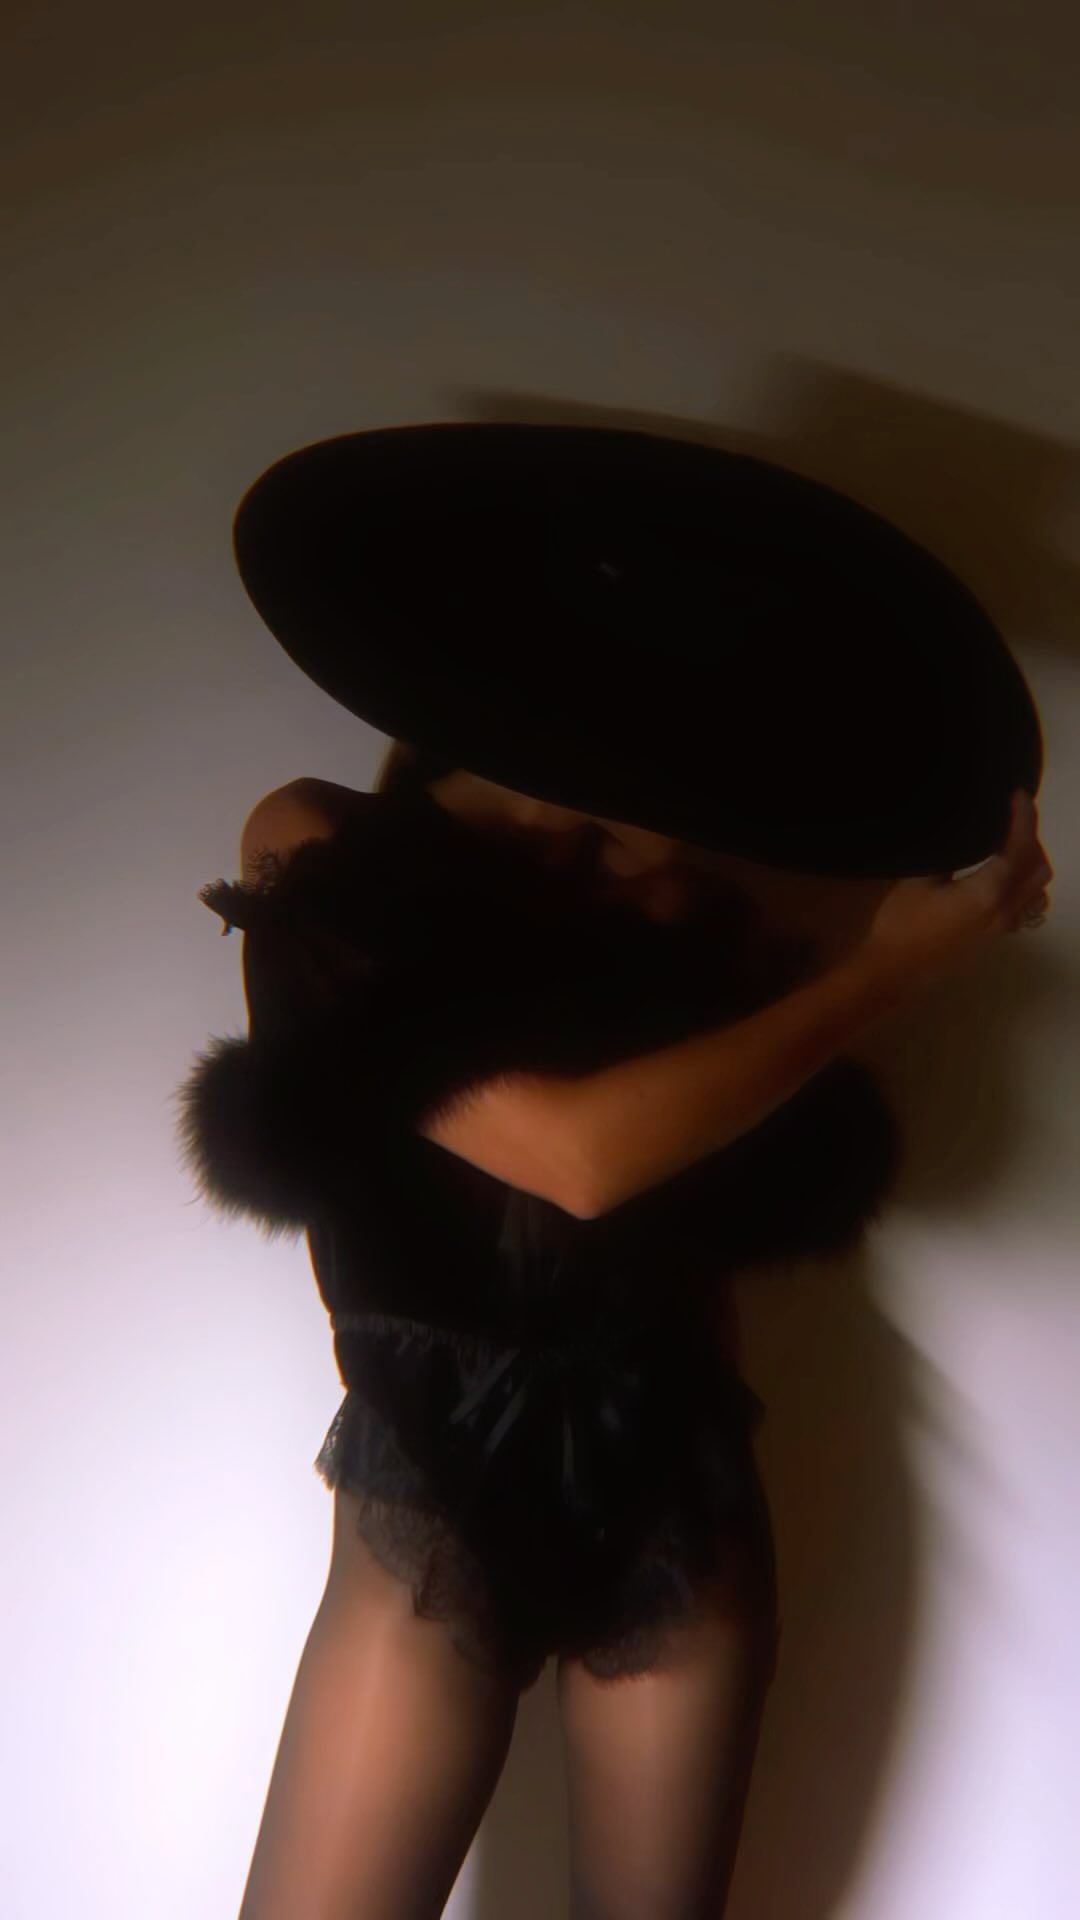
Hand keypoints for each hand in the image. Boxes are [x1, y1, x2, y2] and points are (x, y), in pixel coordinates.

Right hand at [861, 788, 1053, 989]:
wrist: (893, 968)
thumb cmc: (901, 921)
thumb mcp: (921, 878)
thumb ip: (950, 855)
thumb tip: (965, 834)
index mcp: (987, 892)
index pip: (1019, 848)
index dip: (1022, 818)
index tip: (1017, 795)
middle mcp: (1004, 909)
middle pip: (1037, 867)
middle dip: (1031, 837)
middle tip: (1013, 815)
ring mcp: (1002, 925)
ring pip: (1035, 888)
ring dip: (1031, 860)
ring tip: (1010, 840)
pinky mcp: (993, 934)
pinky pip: (1024, 902)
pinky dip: (1023, 880)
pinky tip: (1002, 872)